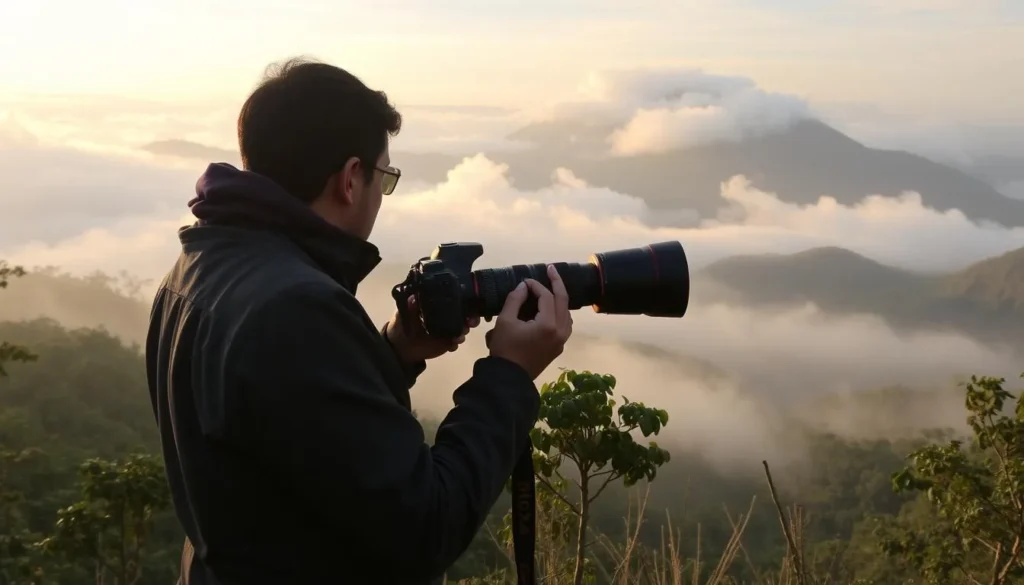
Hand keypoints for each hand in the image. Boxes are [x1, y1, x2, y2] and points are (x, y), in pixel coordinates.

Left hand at [386, 295, 480, 364]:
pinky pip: (457, 340)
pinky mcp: (447, 341)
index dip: (462, 300)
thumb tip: (413, 297)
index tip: (467, 302)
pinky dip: (457, 342)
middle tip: (470, 321)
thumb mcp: (404, 313)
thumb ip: (410, 306)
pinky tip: (452, 344)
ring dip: (465, 329)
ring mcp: (448, 328)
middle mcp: (445, 314)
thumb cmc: (402, 325)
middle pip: (464, 312)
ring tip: (459, 335)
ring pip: (463, 326)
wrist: (401, 347)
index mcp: (436, 304)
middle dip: (470, 316)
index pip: (453, 298)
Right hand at [486, 264, 572, 379]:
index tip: (525, 281)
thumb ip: (515, 300)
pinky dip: (560, 313)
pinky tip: (552, 308)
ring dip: (560, 299)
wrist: (509, 378)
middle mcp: (560, 331)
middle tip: (551, 269)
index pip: (546, 297)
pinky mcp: (558, 347)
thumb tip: (524, 286)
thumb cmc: (505, 349)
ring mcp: (562, 340)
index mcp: (548, 324)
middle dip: (557, 283)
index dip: (536, 286)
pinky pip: (565, 324)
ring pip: (567, 313)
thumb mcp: (505, 321)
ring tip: (551, 287)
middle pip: (563, 301)